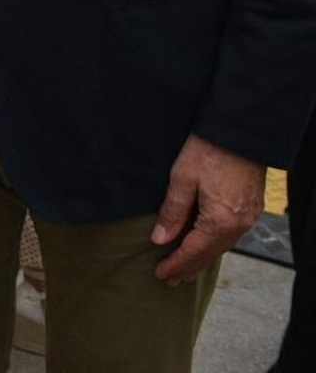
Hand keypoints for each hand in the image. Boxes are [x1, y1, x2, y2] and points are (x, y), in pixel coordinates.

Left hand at [151, 133, 263, 284]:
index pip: (193, 252)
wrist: (240, 132)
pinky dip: (215, 244)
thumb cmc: (209, 150)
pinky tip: (206, 244)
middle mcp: (238, 224)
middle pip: (210, 254)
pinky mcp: (251, 207)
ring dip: (202, 257)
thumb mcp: (182, 178)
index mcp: (220, 220)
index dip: (176, 264)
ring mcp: (248, 217)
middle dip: (189, 267)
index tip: (160, 275)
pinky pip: (231, 235)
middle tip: (170, 280)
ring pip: (222, 246)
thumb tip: (160, 239)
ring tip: (186, 267)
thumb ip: (172, 211)